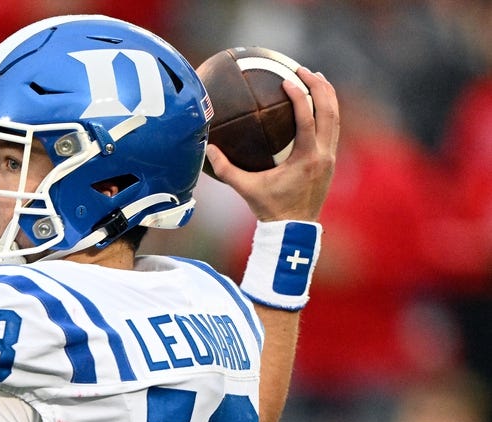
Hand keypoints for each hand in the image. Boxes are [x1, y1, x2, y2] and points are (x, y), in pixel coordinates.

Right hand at [206, 67, 339, 222]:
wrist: (294, 228)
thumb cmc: (269, 208)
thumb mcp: (246, 189)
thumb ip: (226, 169)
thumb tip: (208, 149)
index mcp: (306, 159)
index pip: (307, 121)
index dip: (300, 97)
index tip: (288, 80)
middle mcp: (324, 155)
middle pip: (329, 112)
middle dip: (319, 87)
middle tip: (304, 70)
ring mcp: (330, 157)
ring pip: (336, 118)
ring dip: (327, 95)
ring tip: (315, 77)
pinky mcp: (331, 160)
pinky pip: (332, 128)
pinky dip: (326, 111)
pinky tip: (316, 102)